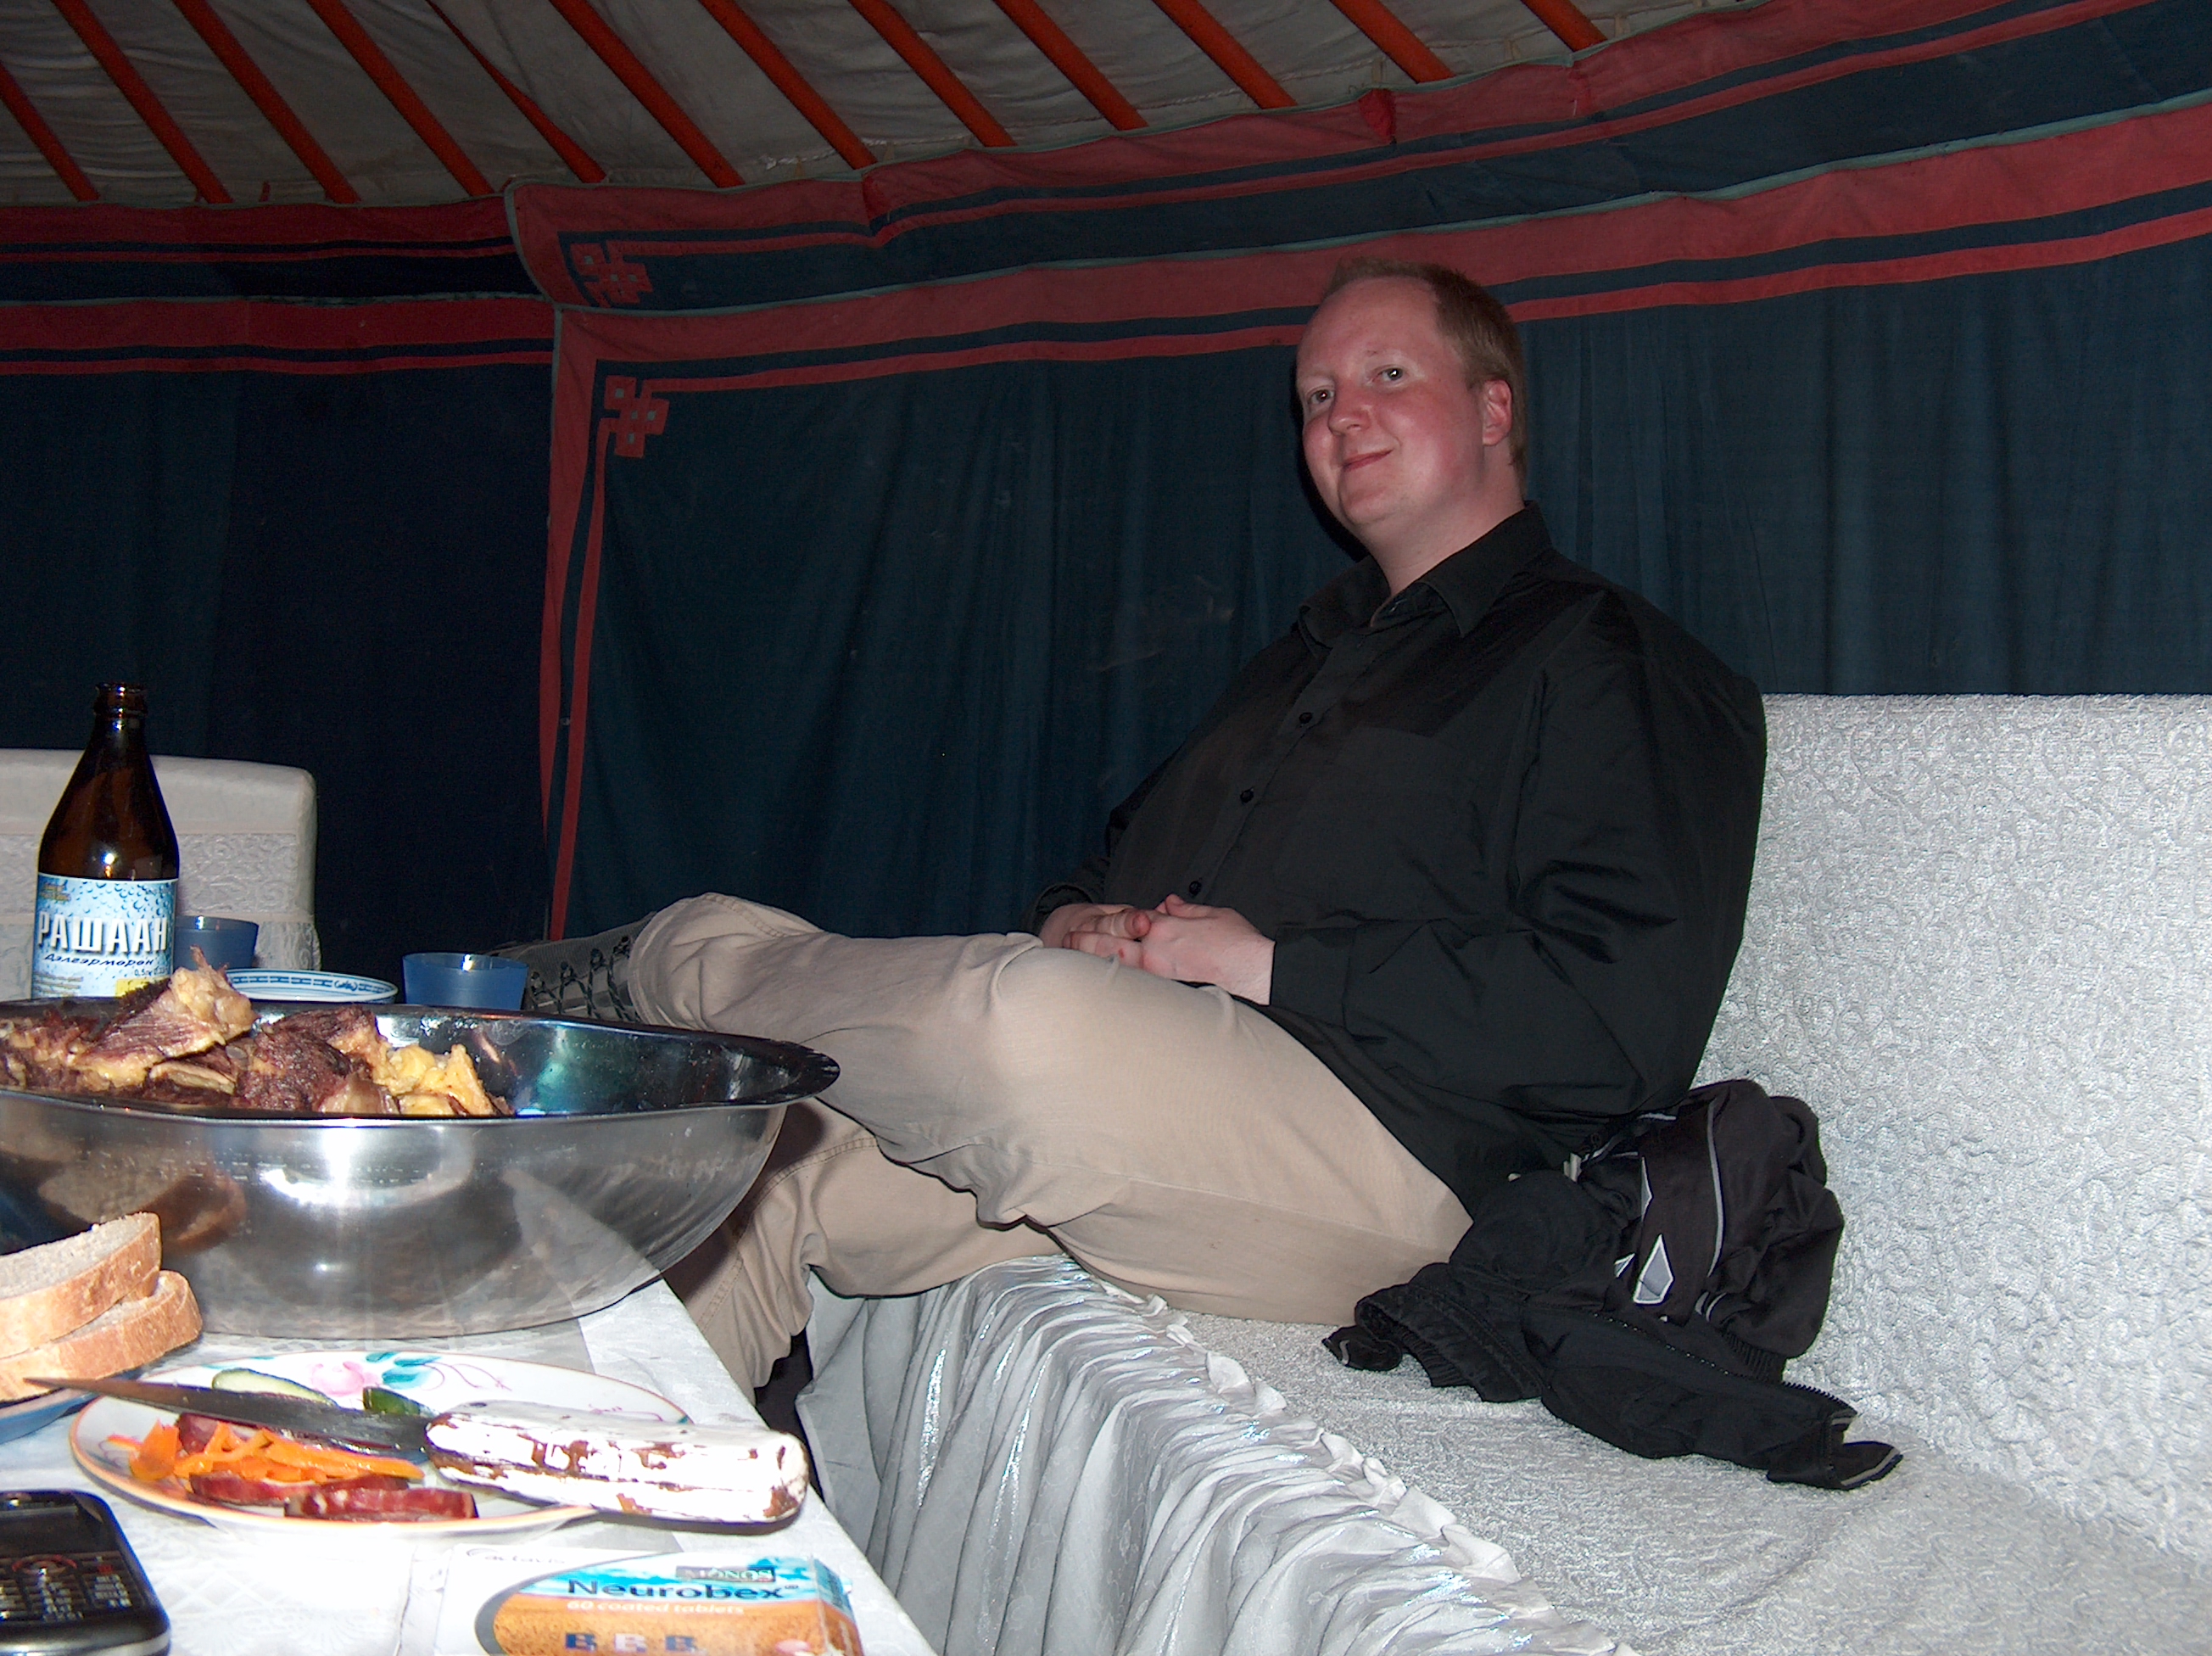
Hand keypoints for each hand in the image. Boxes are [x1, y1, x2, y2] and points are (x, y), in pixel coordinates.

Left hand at [1059, 894, 1274, 1002]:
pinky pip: (1134, 988)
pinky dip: (1114, 984)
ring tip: (1074, 960)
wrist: (1257, 971)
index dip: (1116, 921)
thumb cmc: (1240, 944)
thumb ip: (1186, 910)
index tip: (1097, 923)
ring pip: (1118, 966)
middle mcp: (1157, 949)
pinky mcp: (1166, 993)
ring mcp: (1159, 973)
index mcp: (1166, 926)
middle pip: (1113, 942)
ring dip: (1094, 962)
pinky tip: (1099, 987)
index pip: (1132, 920)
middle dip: (1088, 939)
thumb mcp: (1215, 915)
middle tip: (1068, 938)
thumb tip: (1167, 903)